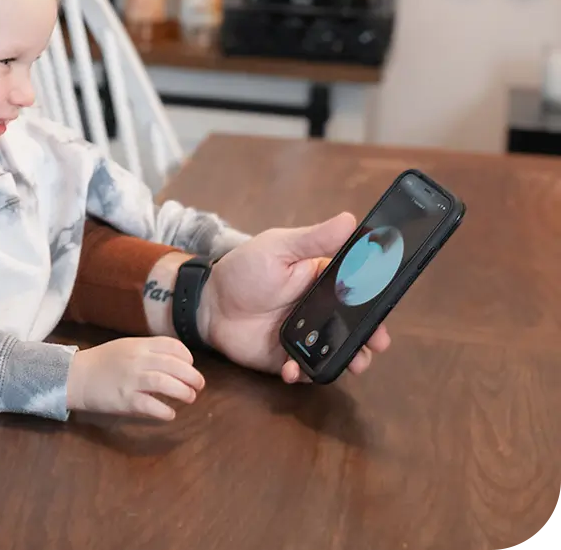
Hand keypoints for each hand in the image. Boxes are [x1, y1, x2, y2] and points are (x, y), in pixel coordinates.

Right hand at [66, 337, 204, 419]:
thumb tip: (177, 363)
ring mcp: (130, 380)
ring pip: (165, 384)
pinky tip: (169, 414)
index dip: (187, 357)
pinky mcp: (124, 400)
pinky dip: (165, 411)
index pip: (171, 345)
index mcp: (138, 345)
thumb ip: (148, 352)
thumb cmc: (102, 363)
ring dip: (183, 393)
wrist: (75, 377)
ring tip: (189, 398)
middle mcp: (136, 360)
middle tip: (199, 386)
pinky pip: (151, 406)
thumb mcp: (126, 348)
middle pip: (173, 365)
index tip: (190, 366)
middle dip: (192, 377)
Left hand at [198, 213, 391, 382]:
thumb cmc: (244, 269)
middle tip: (375, 344)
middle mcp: (320, 312)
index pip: (359, 292)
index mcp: (324, 282)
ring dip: (347, 360)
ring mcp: (306, 337)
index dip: (376, 303)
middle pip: (355, 327)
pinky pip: (304, 369)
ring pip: (337, 352)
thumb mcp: (278, 248)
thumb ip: (314, 239)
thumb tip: (350, 220)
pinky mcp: (288, 357)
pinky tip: (293, 369)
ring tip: (350, 365)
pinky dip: (303, 372)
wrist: (209, 302)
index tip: (384, 312)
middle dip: (370, 338)